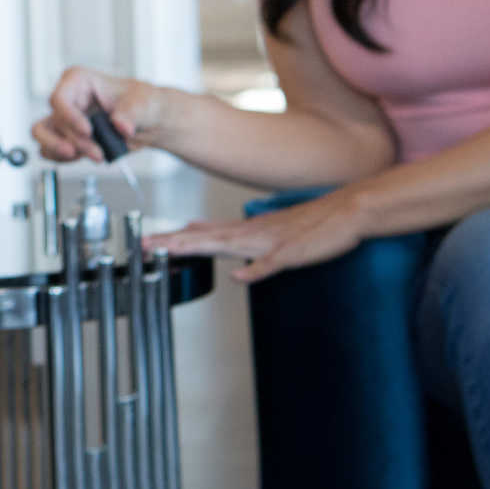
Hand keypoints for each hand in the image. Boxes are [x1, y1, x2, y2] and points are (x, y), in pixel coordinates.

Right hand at [33, 66, 180, 162]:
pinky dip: (62, 158)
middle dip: (75, 141)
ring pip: (42, 135)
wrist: (148, 123)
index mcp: (79, 81)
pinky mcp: (66, 137)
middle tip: (97, 152)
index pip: (59, 98)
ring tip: (92, 155)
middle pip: (54, 121)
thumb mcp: (143, 103)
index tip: (88, 131)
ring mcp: (65, 119)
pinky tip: (83, 157)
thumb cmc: (143, 103)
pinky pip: (49, 150)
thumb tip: (121, 124)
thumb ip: (131, 112)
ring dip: (63, 151)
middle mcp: (68, 99)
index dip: (70, 117)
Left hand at [146, 191, 366, 283]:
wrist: (347, 212)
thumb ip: (233, 230)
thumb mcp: (265, 226)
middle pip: (205, 239)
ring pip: (228, 246)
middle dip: (173, 242)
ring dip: (200, 248)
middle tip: (143, 245)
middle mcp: (252, 233)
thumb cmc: (309, 223)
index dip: (174, 238)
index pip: (202, 234)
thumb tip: (201, 227)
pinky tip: (240, 277)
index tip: (145, 241)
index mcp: (246, 230)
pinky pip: (272, 264)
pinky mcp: (292, 254)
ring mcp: (270, 243)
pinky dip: (255, 269)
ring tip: (173, 251)